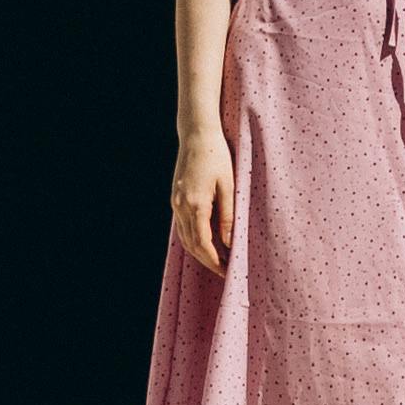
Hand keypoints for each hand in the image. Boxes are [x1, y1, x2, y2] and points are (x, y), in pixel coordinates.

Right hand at [172, 123, 235, 276]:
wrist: (196, 134)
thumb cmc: (217, 155)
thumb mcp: (229, 185)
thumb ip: (228, 216)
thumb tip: (229, 243)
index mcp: (196, 204)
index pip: (203, 244)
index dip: (215, 261)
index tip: (228, 271)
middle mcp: (181, 206)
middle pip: (192, 245)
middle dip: (208, 261)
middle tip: (225, 270)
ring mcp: (176, 202)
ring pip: (185, 238)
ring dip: (200, 252)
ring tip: (219, 259)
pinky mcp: (175, 198)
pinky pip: (183, 226)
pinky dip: (194, 239)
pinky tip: (207, 241)